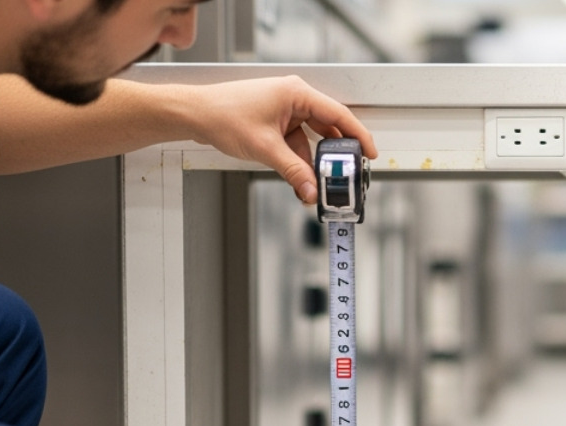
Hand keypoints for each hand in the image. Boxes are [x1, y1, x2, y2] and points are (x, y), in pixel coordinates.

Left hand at [180, 77, 377, 204]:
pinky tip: (301, 182)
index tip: (370, 154)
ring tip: (319, 187)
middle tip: (347, 177)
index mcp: (297, 94)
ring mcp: (285, 112)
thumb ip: (293, 171)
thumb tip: (312, 190)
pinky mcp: (276, 124)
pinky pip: (296, 145)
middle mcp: (294, 99)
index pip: (339, 115)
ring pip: (311, 141)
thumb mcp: (265, 148)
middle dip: (336, 156)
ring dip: (314, 165)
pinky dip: (299, 163)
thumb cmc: (223, 115)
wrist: (195, 115)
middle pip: (328, 129)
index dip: (359, 136)